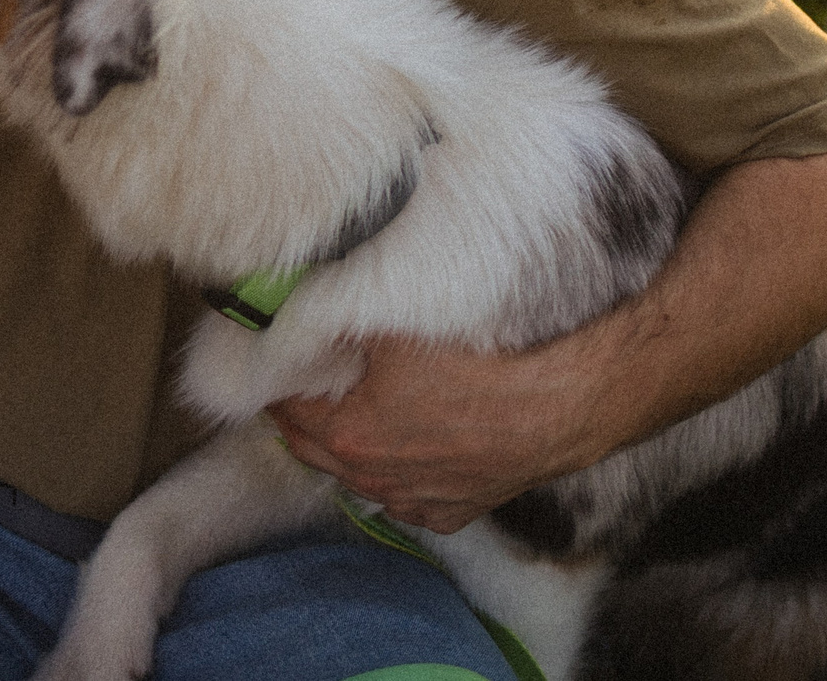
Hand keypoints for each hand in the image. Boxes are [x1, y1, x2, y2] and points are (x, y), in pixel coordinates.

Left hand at [266, 326, 631, 533]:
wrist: (552, 406)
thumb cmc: (478, 366)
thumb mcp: (396, 330)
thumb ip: (343, 326)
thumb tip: (308, 314)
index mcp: (348, 436)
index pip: (287, 411)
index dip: (277, 385)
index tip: (273, 367)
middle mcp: (374, 479)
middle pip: (313, 451)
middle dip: (300, 421)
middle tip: (297, 391)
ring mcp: (413, 501)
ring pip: (360, 480)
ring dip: (348, 451)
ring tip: (351, 417)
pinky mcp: (452, 512)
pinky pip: (408, 499)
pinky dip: (397, 477)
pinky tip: (404, 452)